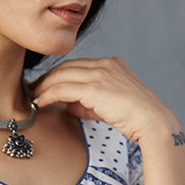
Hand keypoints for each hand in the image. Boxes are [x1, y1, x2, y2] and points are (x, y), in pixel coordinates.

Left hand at [31, 56, 181, 144]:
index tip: (45, 85)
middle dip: (47, 78)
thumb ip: (88, 102)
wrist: (151, 121)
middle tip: (33, 90)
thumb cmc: (133, 117)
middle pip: (66, 66)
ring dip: (44, 86)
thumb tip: (68, 105)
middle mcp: (104, 63)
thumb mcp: (108, 104)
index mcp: (111, 63)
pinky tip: (40, 103)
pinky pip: (63, 88)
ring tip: (33, 98)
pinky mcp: (94, 87)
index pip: (76, 65)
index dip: (58, 75)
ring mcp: (99, 73)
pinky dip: (48, 94)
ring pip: (61, 75)